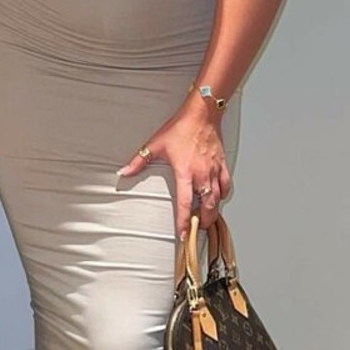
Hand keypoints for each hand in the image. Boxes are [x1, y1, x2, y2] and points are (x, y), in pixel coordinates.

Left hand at [117, 101, 231, 238]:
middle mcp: (202, 175)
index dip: (183, 222)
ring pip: (217, 200)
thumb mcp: (155, 144)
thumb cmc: (180, 128)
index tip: (181, 234)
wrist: (202, 114)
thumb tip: (123, 172)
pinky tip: (216, 197)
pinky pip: (226, 186)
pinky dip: (222, 195)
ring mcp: (214, 171)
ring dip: (212, 212)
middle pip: (206, 208)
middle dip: (202, 222)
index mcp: (185, 173)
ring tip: (205, 219)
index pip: (184, 204)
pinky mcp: (222, 165)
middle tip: (195, 229)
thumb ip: (138, 161)